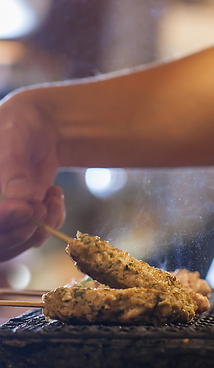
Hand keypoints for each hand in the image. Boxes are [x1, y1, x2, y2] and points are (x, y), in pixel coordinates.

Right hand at [0, 90, 64, 260]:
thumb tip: (19, 197)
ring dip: (43, 226)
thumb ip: (13, 165)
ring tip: (53, 196)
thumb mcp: (14, 137)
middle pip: (0, 240)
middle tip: (43, 206)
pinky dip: (53, 221)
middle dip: (24, 228)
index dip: (2, 219)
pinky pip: (38, 235)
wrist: (41, 127)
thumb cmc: (21, 124)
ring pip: (19, 242)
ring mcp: (5, 215)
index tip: (26, 209)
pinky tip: (55, 196)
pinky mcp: (24, 217)